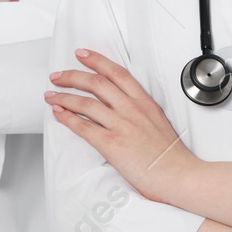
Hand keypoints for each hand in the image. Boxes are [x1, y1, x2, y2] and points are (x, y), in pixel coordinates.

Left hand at [46, 48, 193, 203]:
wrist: (179, 176)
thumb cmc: (171, 157)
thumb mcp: (159, 123)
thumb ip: (140, 112)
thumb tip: (123, 108)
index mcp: (145, 103)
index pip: (117, 73)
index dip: (97, 61)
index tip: (82, 55)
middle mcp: (132, 110)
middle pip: (97, 83)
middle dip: (73, 76)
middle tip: (58, 76)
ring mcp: (121, 126)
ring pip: (86, 103)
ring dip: (64, 97)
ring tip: (51, 95)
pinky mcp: (112, 144)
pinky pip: (83, 127)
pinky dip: (67, 118)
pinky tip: (59, 113)